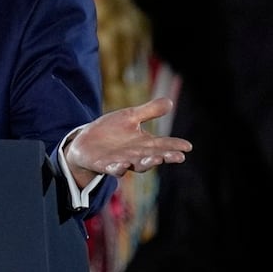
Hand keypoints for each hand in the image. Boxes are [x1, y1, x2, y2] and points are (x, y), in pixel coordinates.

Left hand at [64, 97, 191, 186]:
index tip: (187, 146)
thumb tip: (170, 102)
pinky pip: (113, 169)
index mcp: (144, 143)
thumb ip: (149, 112)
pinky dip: (118, 168)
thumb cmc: (110, 131)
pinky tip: (122, 165)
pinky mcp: (104, 165)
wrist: (85, 142)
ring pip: (136, 165)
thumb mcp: (130, 117)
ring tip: (156, 159)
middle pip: (154, 157)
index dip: (175, 145)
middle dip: (166, 157)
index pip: (163, 144)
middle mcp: (135, 155)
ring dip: (146, 163)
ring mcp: (121, 161)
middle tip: (178, 157)